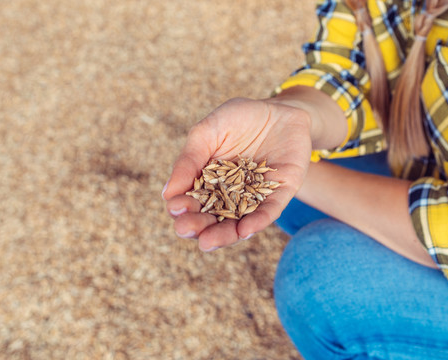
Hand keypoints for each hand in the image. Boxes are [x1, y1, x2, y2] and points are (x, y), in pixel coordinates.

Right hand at [162, 97, 312, 251]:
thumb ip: (189, 160)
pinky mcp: (280, 194)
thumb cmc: (239, 117)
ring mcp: (254, 198)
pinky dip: (256, 222)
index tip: (175, 207)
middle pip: (211, 219)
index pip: (191, 202)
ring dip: (222, 235)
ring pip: (237, 224)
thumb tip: (167, 193)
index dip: (182, 208)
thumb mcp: (208, 132)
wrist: (280, 108)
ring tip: (207, 242)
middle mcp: (230, 196)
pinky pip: (268, 212)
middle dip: (197, 226)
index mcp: (208, 182)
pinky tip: (244, 231)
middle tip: (184, 229)